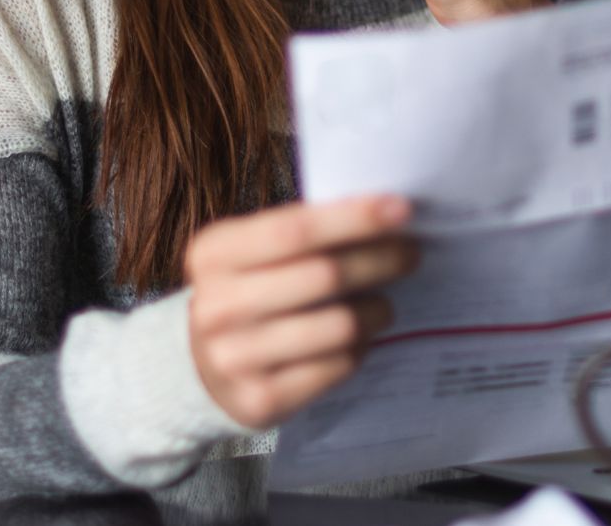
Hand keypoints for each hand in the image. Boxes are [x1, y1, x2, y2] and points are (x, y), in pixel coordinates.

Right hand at [185, 194, 419, 429]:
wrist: (200, 367)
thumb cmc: (247, 293)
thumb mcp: (252, 253)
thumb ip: (303, 233)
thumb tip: (385, 216)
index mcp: (213, 255)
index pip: (295, 229)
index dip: (354, 218)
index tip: (401, 209)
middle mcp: (217, 306)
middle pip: (324, 276)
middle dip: (380, 260)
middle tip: (410, 253)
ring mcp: (235, 358)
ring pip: (339, 326)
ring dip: (377, 310)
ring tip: (384, 305)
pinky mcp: (260, 400)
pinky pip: (336, 367)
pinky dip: (359, 348)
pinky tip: (360, 338)